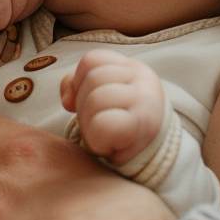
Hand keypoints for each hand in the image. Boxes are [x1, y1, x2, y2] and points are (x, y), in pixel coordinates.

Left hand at [60, 49, 165, 165]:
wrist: (152, 159)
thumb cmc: (120, 126)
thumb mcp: (104, 96)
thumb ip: (80, 85)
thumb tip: (67, 100)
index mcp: (133, 68)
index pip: (91, 60)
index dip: (79, 81)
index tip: (87, 103)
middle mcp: (143, 78)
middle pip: (92, 79)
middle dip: (84, 106)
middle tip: (98, 124)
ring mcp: (145, 99)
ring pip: (95, 99)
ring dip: (89, 124)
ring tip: (103, 135)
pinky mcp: (143, 124)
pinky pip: (102, 124)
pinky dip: (97, 139)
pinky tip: (108, 145)